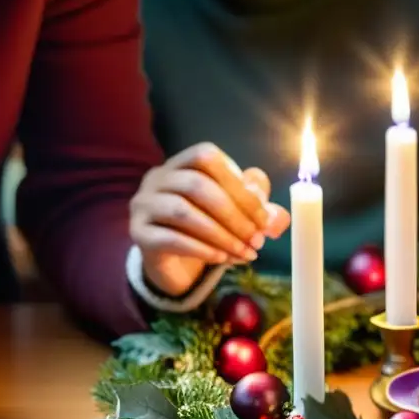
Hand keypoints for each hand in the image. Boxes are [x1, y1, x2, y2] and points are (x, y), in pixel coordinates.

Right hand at [129, 143, 290, 295]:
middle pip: (196, 184)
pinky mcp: (139, 235)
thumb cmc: (206, 227)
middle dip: (234, 214)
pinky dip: (202, 250)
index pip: (207, 157)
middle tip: (258, 239)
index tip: (263, 214)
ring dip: (221, 234)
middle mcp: (157, 178)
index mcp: (181, 163)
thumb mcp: (236, 213)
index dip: (238, 183)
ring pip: (182, 212)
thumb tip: (278, 217)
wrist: (170, 260)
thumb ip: (258, 208)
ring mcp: (143, 206)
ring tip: (245, 253)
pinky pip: (170, 239)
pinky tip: (223, 259)